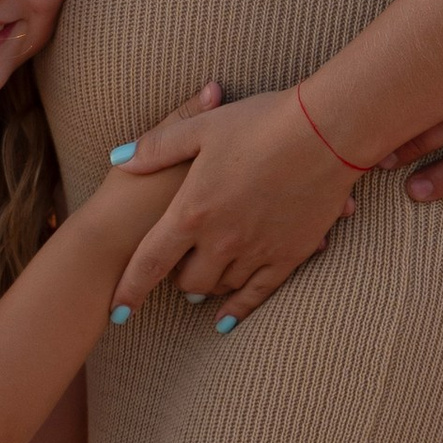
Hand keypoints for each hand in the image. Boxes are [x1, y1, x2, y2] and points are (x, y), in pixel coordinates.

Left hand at [106, 86, 356, 322]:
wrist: (326, 131)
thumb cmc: (259, 123)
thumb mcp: (201, 129)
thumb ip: (156, 147)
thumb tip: (120, 158)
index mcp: (192, 211)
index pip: (150, 263)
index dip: (130, 289)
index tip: (116, 311)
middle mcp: (221, 240)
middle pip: (187, 281)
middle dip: (176, 280)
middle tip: (176, 268)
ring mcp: (256, 252)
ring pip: (221, 287)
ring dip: (207, 286)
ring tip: (204, 277)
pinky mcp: (289, 255)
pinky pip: (258, 293)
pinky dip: (238, 309)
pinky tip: (226, 320)